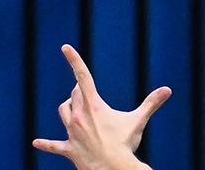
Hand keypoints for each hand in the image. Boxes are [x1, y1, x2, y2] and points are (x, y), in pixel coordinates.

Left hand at [33, 44, 170, 169]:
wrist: (112, 168)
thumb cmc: (125, 144)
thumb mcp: (138, 121)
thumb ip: (151, 103)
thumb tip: (167, 90)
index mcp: (94, 106)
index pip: (82, 76)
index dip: (74, 60)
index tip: (65, 47)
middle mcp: (79, 116)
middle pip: (74, 94)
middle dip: (80, 89)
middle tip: (88, 90)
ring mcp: (72, 133)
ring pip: (64, 111)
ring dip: (68, 107)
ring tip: (74, 107)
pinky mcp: (69, 149)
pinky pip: (53, 145)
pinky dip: (46, 144)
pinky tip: (36, 142)